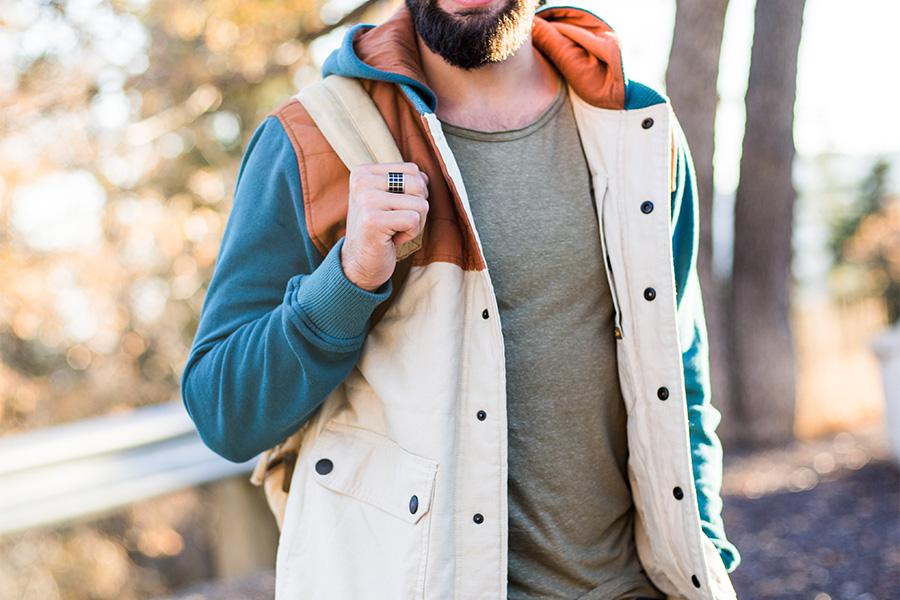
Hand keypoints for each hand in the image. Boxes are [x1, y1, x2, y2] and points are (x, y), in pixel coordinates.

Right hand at [340, 162, 429, 291]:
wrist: (358, 264)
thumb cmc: (379, 231)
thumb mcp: (387, 199)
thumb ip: (403, 183)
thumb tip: (425, 176)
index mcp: (363, 172)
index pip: (412, 170)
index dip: (414, 194)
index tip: (393, 210)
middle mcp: (362, 181)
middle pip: (419, 184)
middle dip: (417, 208)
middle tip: (397, 222)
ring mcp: (366, 199)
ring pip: (421, 203)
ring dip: (415, 223)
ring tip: (394, 231)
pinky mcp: (373, 220)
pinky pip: (414, 220)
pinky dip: (410, 234)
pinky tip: (391, 239)